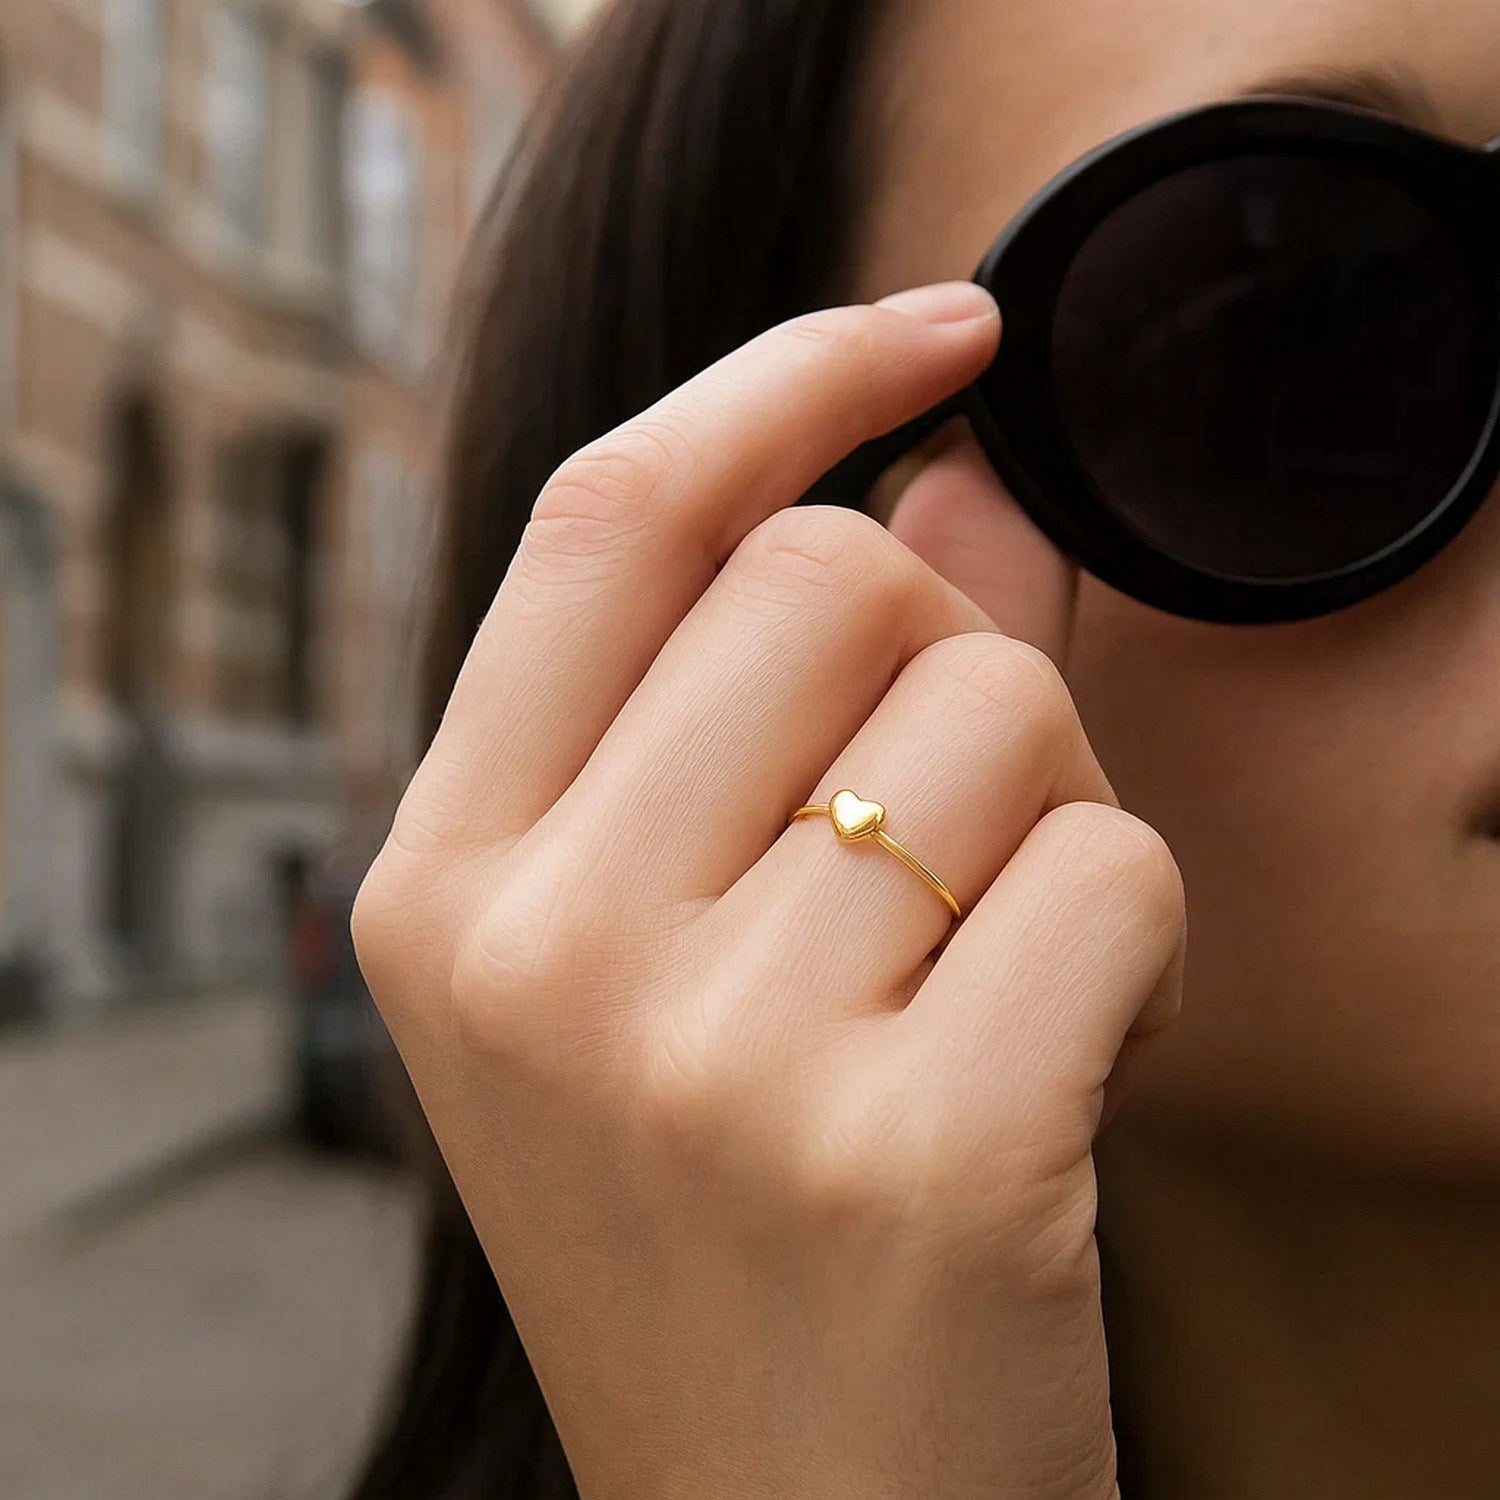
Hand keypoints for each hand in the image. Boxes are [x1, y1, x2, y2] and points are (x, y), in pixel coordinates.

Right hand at [351, 280, 1185, 1499]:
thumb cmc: (735, 1231)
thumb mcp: (682, 955)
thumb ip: (798, 688)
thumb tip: (957, 473)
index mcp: (443, 884)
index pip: (611, 514)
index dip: (784, 376)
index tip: (940, 325)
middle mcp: (539, 951)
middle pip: (832, 573)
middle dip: (955, 655)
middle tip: (954, 829)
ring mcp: (709, 1057)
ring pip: (994, 702)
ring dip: (1053, 809)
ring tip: (995, 976)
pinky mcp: (912, 1154)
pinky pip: (1111, 864)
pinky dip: (1143, 943)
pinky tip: (1075, 1063)